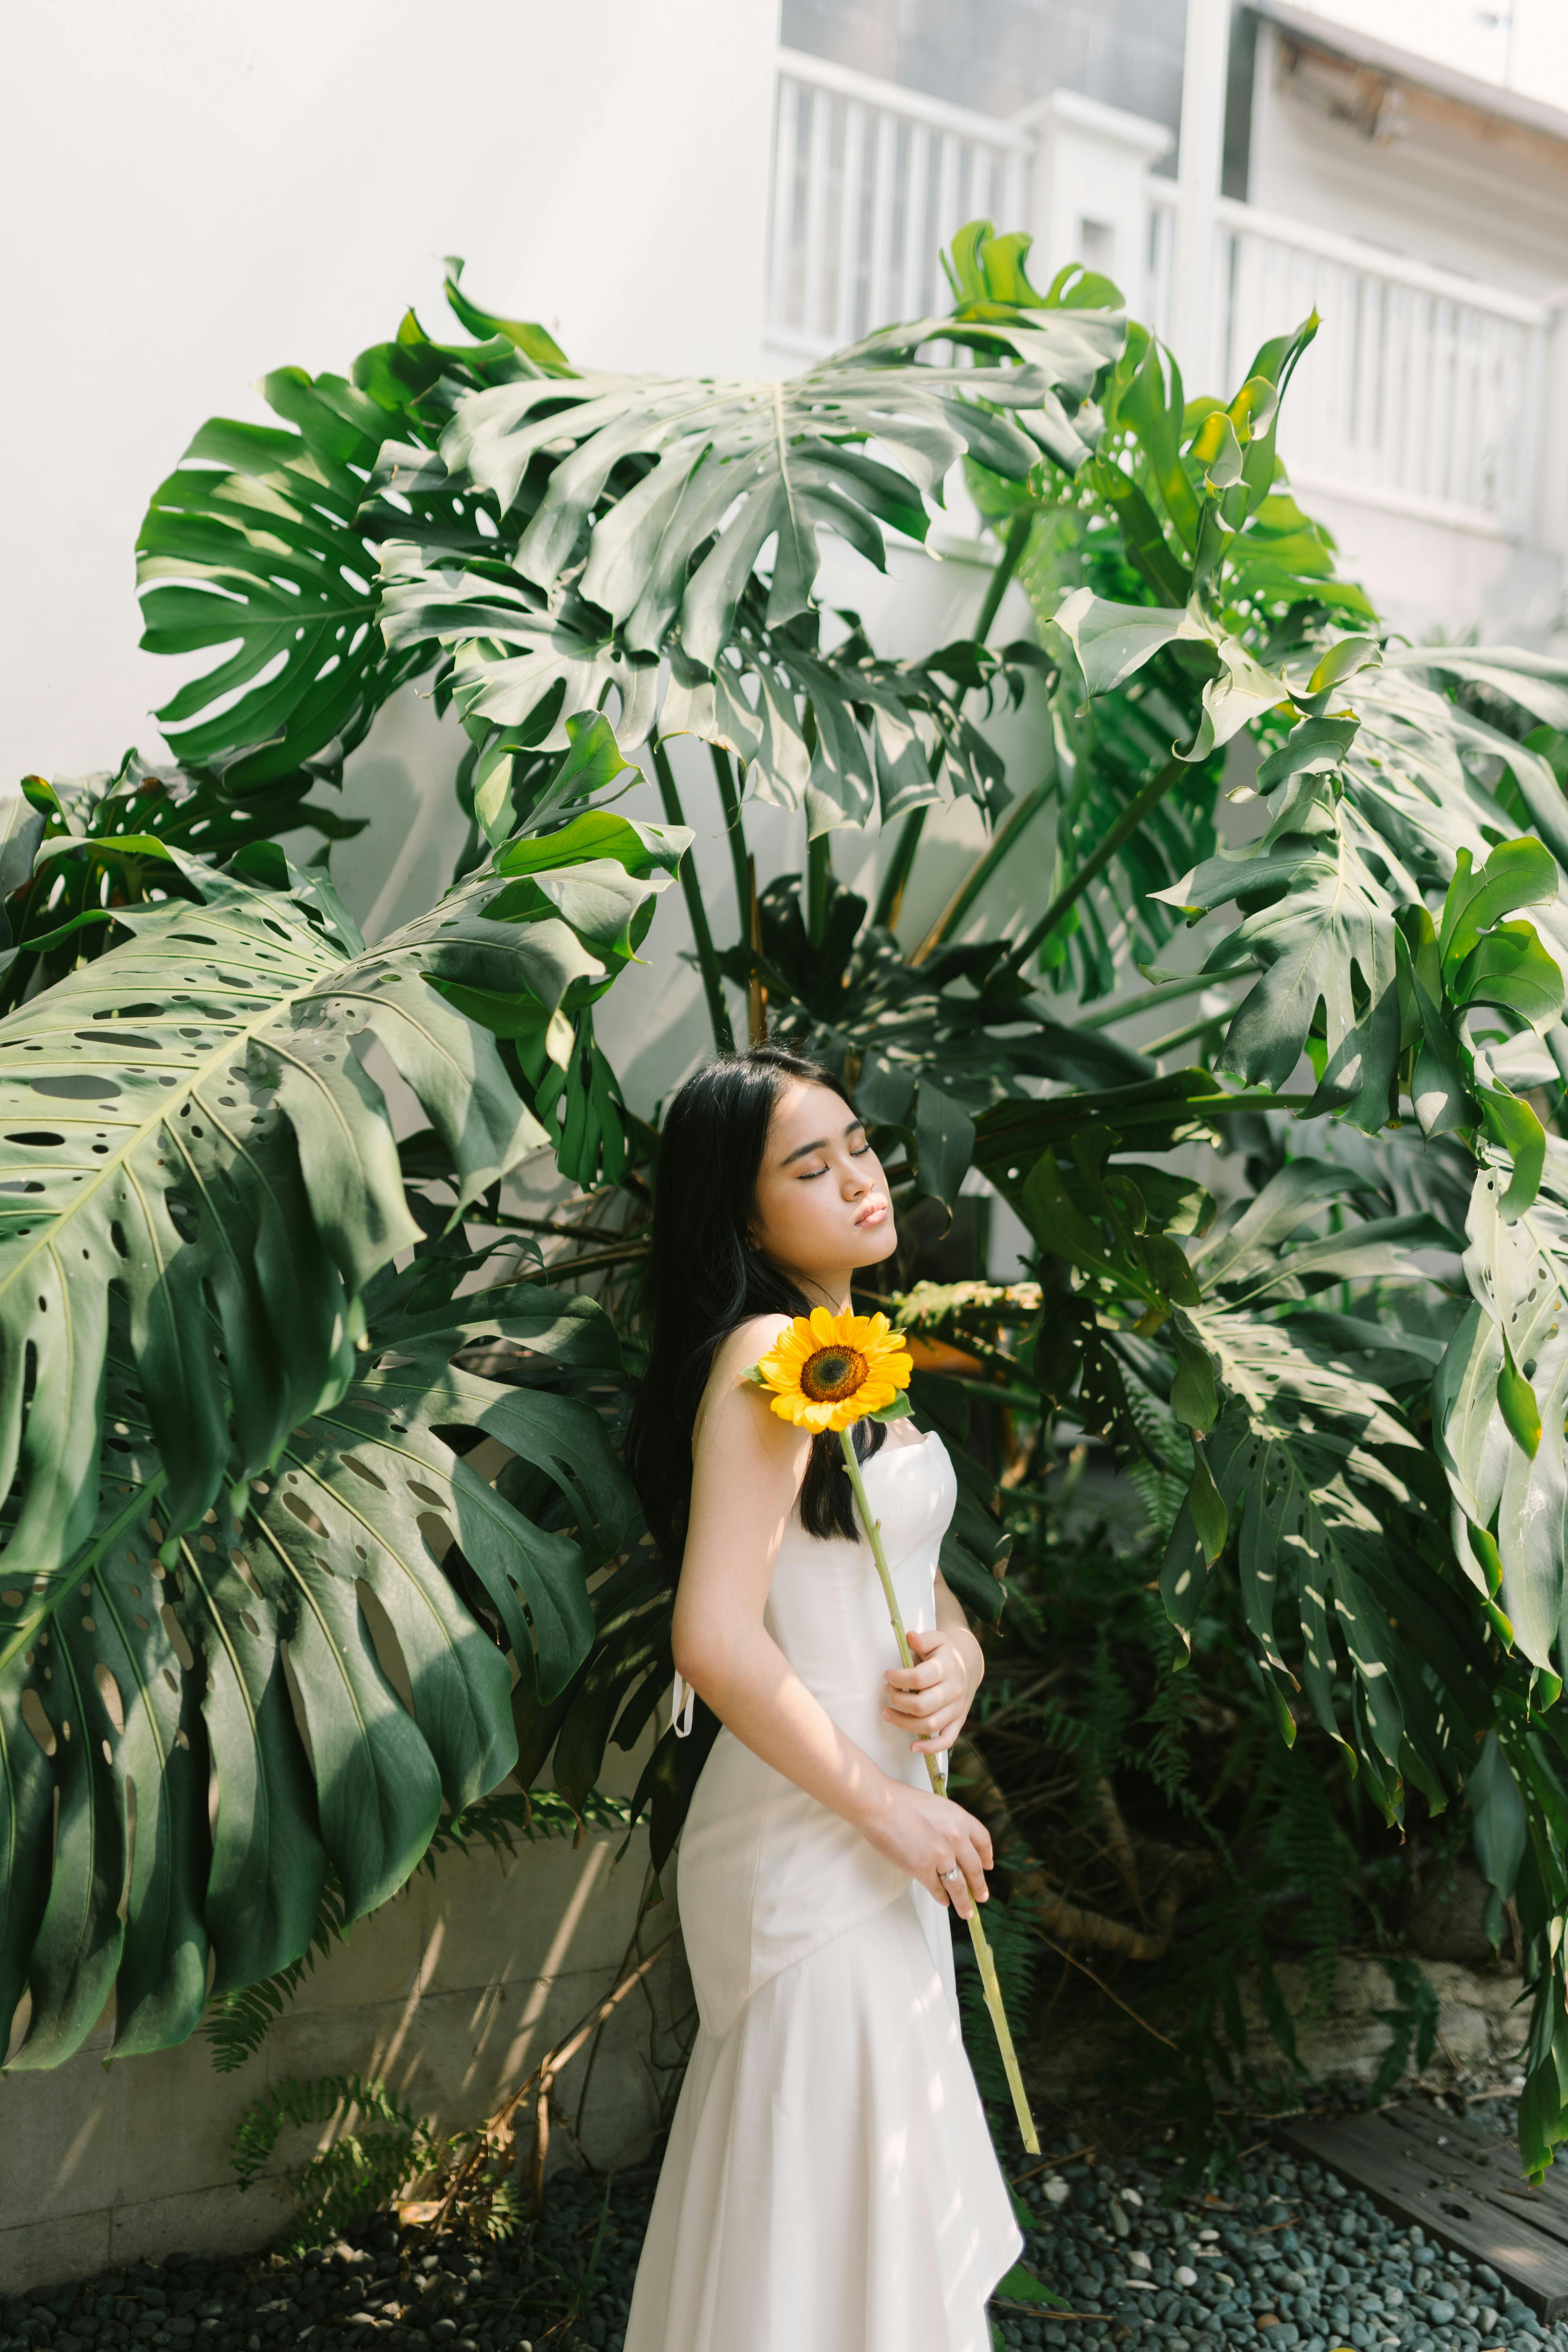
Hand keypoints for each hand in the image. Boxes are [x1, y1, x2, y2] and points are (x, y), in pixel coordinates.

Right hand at [861, 1783, 992, 1917]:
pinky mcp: (923, 1869)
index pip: (983, 1841)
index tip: (988, 1866)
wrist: (880, 1804)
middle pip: (974, 1868)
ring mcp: (941, 1856)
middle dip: (979, 1886)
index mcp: (960, 1818)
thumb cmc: (901, 1801)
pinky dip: (941, 1898)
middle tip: (982, 1896)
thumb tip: (951, 1840)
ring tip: (966, 1911)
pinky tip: (943, 1901)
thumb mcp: (936, 1806)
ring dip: (964, 1902)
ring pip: (959, 1886)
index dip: (986, 1856)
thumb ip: (948, 1823)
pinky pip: (937, 1889)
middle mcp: (956, 1838)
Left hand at [882, 1625, 975, 1755]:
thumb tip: (909, 1636)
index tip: (887, 1675)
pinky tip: (912, 1748)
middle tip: (888, 1691)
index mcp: (947, 1667)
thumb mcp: (935, 1639)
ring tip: (887, 1713)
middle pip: (922, 1705)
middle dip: (898, 1700)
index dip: (898, 1678)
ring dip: (904, 1722)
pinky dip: (930, 1748)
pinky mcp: (958, 1722)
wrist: (968, 1665)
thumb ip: (922, 1639)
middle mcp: (954, 1690)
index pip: (920, 1678)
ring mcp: (957, 1709)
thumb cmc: (943, 1653)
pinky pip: (946, 1740)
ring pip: (929, 1725)